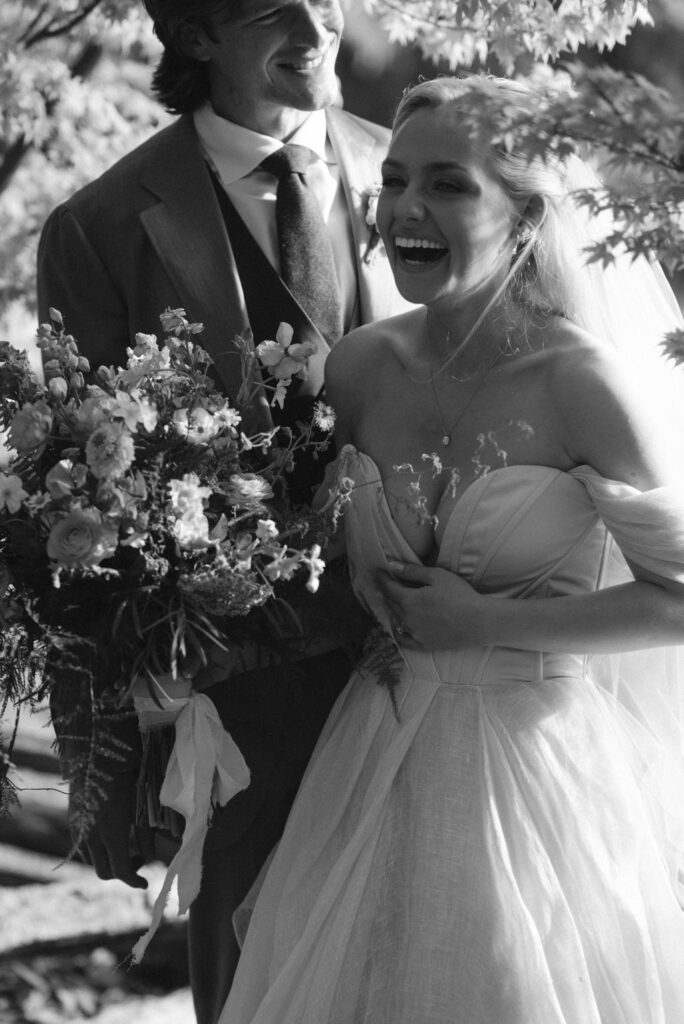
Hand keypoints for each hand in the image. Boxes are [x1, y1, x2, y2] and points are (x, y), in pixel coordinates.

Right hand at [71, 768, 154, 889]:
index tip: (146, 882)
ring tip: (126, 846)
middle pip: (104, 872)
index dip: (134, 881)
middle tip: (137, 860)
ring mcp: (80, 830)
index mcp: (111, 834)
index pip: (121, 871)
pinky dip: (99, 850)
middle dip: (123, 873)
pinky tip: (111, 836)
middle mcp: (92, 836)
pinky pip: (84, 847)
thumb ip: (146, 836)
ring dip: (109, 861)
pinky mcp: (74, 822)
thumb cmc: (128, 777)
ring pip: (93, 861)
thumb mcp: (142, 807)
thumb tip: (149, 857)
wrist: (99, 754)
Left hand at [375, 561, 488, 649]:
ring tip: (395, 601)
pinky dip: (398, 631)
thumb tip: (392, 566)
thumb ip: (412, 571)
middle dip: (387, 591)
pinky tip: (399, 625)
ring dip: (393, 609)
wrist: (479, 622)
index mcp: (408, 600)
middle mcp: (406, 619)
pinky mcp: (423, 645)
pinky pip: (403, 639)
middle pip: (391, 603)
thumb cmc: (460, 595)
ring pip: (396, 619)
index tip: (378, 571)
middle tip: (387, 583)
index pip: (388, 587)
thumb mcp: (436, 576)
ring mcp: (414, 634)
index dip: (382, 578)